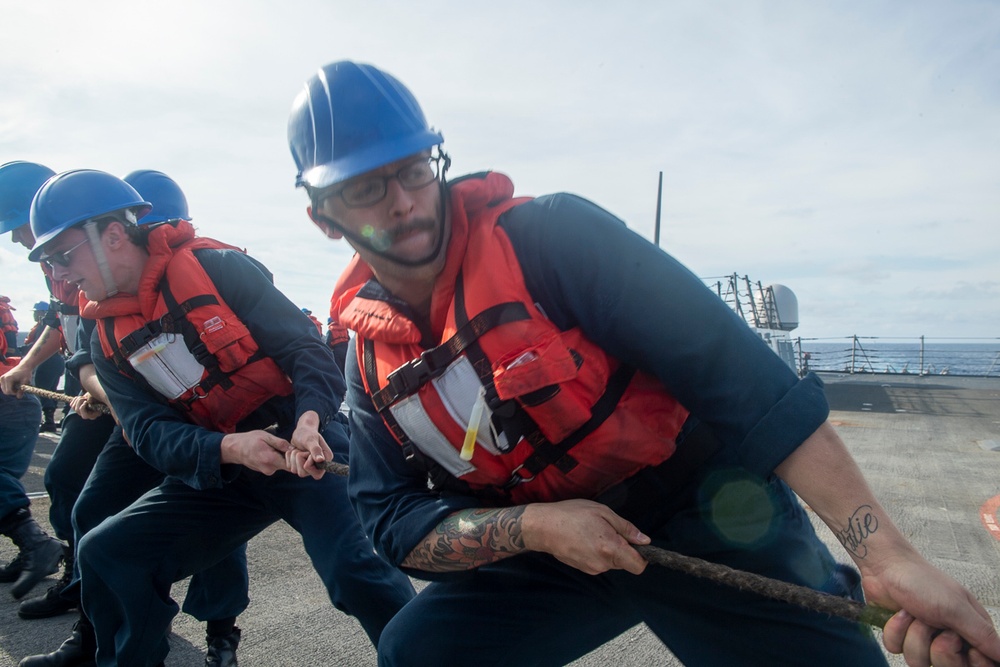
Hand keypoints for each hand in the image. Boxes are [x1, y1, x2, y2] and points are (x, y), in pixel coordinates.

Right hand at [0, 364, 31, 396]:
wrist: (24, 366)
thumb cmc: (26, 374)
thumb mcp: (26, 382)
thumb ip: (22, 390)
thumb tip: (19, 397)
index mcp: (8, 379)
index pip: (9, 391)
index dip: (15, 393)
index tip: (21, 390)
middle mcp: (3, 378)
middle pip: (5, 392)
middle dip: (13, 392)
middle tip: (20, 388)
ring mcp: (1, 378)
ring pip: (4, 390)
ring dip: (11, 390)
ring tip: (17, 386)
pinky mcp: (2, 378)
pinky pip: (4, 387)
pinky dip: (9, 387)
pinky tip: (14, 384)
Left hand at [69, 393, 103, 419]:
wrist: (96, 397)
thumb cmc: (99, 399)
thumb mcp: (98, 399)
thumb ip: (94, 401)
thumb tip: (88, 401)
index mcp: (92, 416)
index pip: (84, 415)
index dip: (83, 408)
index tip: (86, 401)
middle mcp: (85, 415)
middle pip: (77, 410)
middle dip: (80, 402)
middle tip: (84, 397)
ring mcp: (80, 412)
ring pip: (74, 407)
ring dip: (77, 400)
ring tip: (82, 397)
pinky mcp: (76, 408)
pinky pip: (71, 405)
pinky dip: (74, 400)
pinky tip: (79, 398)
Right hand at [220, 430, 293, 475]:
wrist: (235, 449)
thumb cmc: (250, 440)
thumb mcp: (266, 437)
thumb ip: (280, 443)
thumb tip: (293, 448)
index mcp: (270, 460)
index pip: (291, 465)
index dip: (296, 458)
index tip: (297, 449)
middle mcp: (269, 469)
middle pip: (288, 466)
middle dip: (292, 457)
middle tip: (290, 446)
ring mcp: (267, 471)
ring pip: (282, 465)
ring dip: (284, 457)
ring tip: (279, 447)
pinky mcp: (266, 470)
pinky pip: (276, 465)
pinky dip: (278, 459)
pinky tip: (274, 451)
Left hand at [285, 410, 333, 479]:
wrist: (301, 431)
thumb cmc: (308, 433)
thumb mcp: (311, 440)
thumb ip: (315, 450)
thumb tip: (321, 460)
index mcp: (325, 460)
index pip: (317, 474)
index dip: (309, 465)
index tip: (307, 453)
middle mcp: (317, 466)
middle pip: (303, 474)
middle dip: (299, 459)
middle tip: (301, 450)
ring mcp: (307, 467)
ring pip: (295, 471)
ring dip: (293, 457)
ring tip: (298, 449)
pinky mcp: (298, 466)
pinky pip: (289, 467)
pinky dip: (289, 457)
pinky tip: (294, 450)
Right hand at [522, 499, 649, 574]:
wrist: (543, 527)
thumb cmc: (572, 515)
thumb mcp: (602, 512)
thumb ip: (626, 528)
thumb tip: (644, 540)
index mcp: (611, 548)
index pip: (638, 566)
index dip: (642, 556)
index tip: (636, 544)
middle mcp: (603, 563)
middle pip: (625, 563)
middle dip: (622, 549)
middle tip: (608, 530)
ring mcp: (592, 569)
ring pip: (611, 562)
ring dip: (609, 550)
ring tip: (593, 532)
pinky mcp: (583, 569)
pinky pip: (599, 563)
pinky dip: (597, 553)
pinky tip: (585, 539)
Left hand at [866, 554, 999, 665]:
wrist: (886, 566)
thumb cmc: (923, 581)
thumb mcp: (957, 608)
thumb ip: (982, 635)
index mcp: (971, 631)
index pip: (981, 665)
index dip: (969, 660)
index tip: (959, 640)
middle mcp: (950, 638)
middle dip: (936, 647)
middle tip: (935, 624)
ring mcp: (925, 638)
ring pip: (919, 662)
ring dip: (913, 635)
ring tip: (915, 614)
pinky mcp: (902, 636)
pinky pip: (896, 649)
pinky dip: (895, 631)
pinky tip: (899, 614)